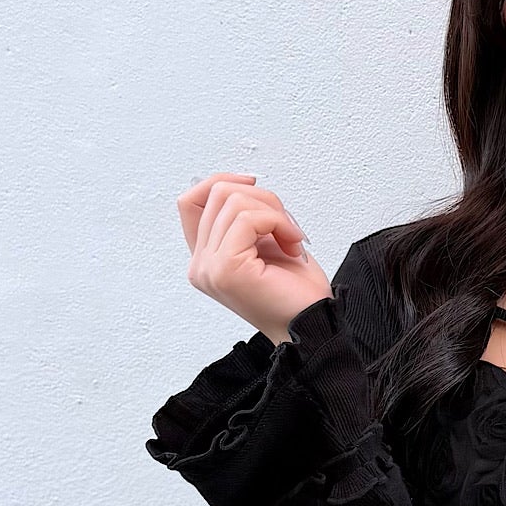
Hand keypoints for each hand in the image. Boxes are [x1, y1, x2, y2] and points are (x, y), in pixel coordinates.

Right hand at [175, 171, 332, 343]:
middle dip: (262, 199)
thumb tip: (238, 182)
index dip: (221, 182)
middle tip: (287, 226)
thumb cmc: (297, 292)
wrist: (314, 323)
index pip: (190, 202)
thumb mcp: (266, 241)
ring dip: (275, 213)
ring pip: (233, 201)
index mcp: (206, 259)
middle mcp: (201, 265)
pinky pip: (248, 218)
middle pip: (216, 193)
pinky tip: (292, 246)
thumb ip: (243, 217)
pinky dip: (279, 223)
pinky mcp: (226, 269)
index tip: (253, 184)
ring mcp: (209, 268)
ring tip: (292, 240)